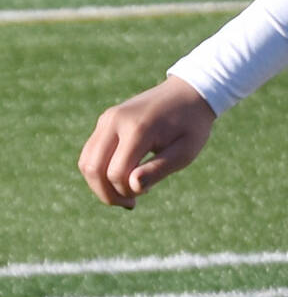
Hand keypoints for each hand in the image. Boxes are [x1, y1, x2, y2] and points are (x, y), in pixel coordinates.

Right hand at [78, 77, 216, 208]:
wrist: (188, 92)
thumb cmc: (191, 126)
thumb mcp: (185, 152)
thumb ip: (158, 170)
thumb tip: (132, 188)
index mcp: (137, 130)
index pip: (116, 172)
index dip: (126, 191)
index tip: (146, 194)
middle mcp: (115, 122)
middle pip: (92, 168)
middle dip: (106, 193)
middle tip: (129, 204)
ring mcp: (106, 119)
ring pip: (86, 161)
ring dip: (99, 184)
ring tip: (125, 193)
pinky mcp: (105, 121)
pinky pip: (91, 152)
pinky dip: (99, 170)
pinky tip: (121, 178)